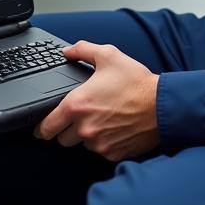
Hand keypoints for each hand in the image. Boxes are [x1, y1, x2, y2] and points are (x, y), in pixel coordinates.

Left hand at [34, 42, 159, 162]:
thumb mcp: (108, 55)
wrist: (163, 106)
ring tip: (103, 118)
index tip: (41, 128)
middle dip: (67, 129)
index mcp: (77, 105)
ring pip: (82, 145)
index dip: (41, 127)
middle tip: (81, 115)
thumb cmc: (136, 82)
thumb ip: (82, 50)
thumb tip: (67, 51)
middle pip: (62, 139)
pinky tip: (115, 127)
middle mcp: (85, 128)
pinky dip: (104, 142)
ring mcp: (99, 143)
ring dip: (87, 135)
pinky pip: (100, 150)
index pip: (47, 126)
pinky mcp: (113, 153)